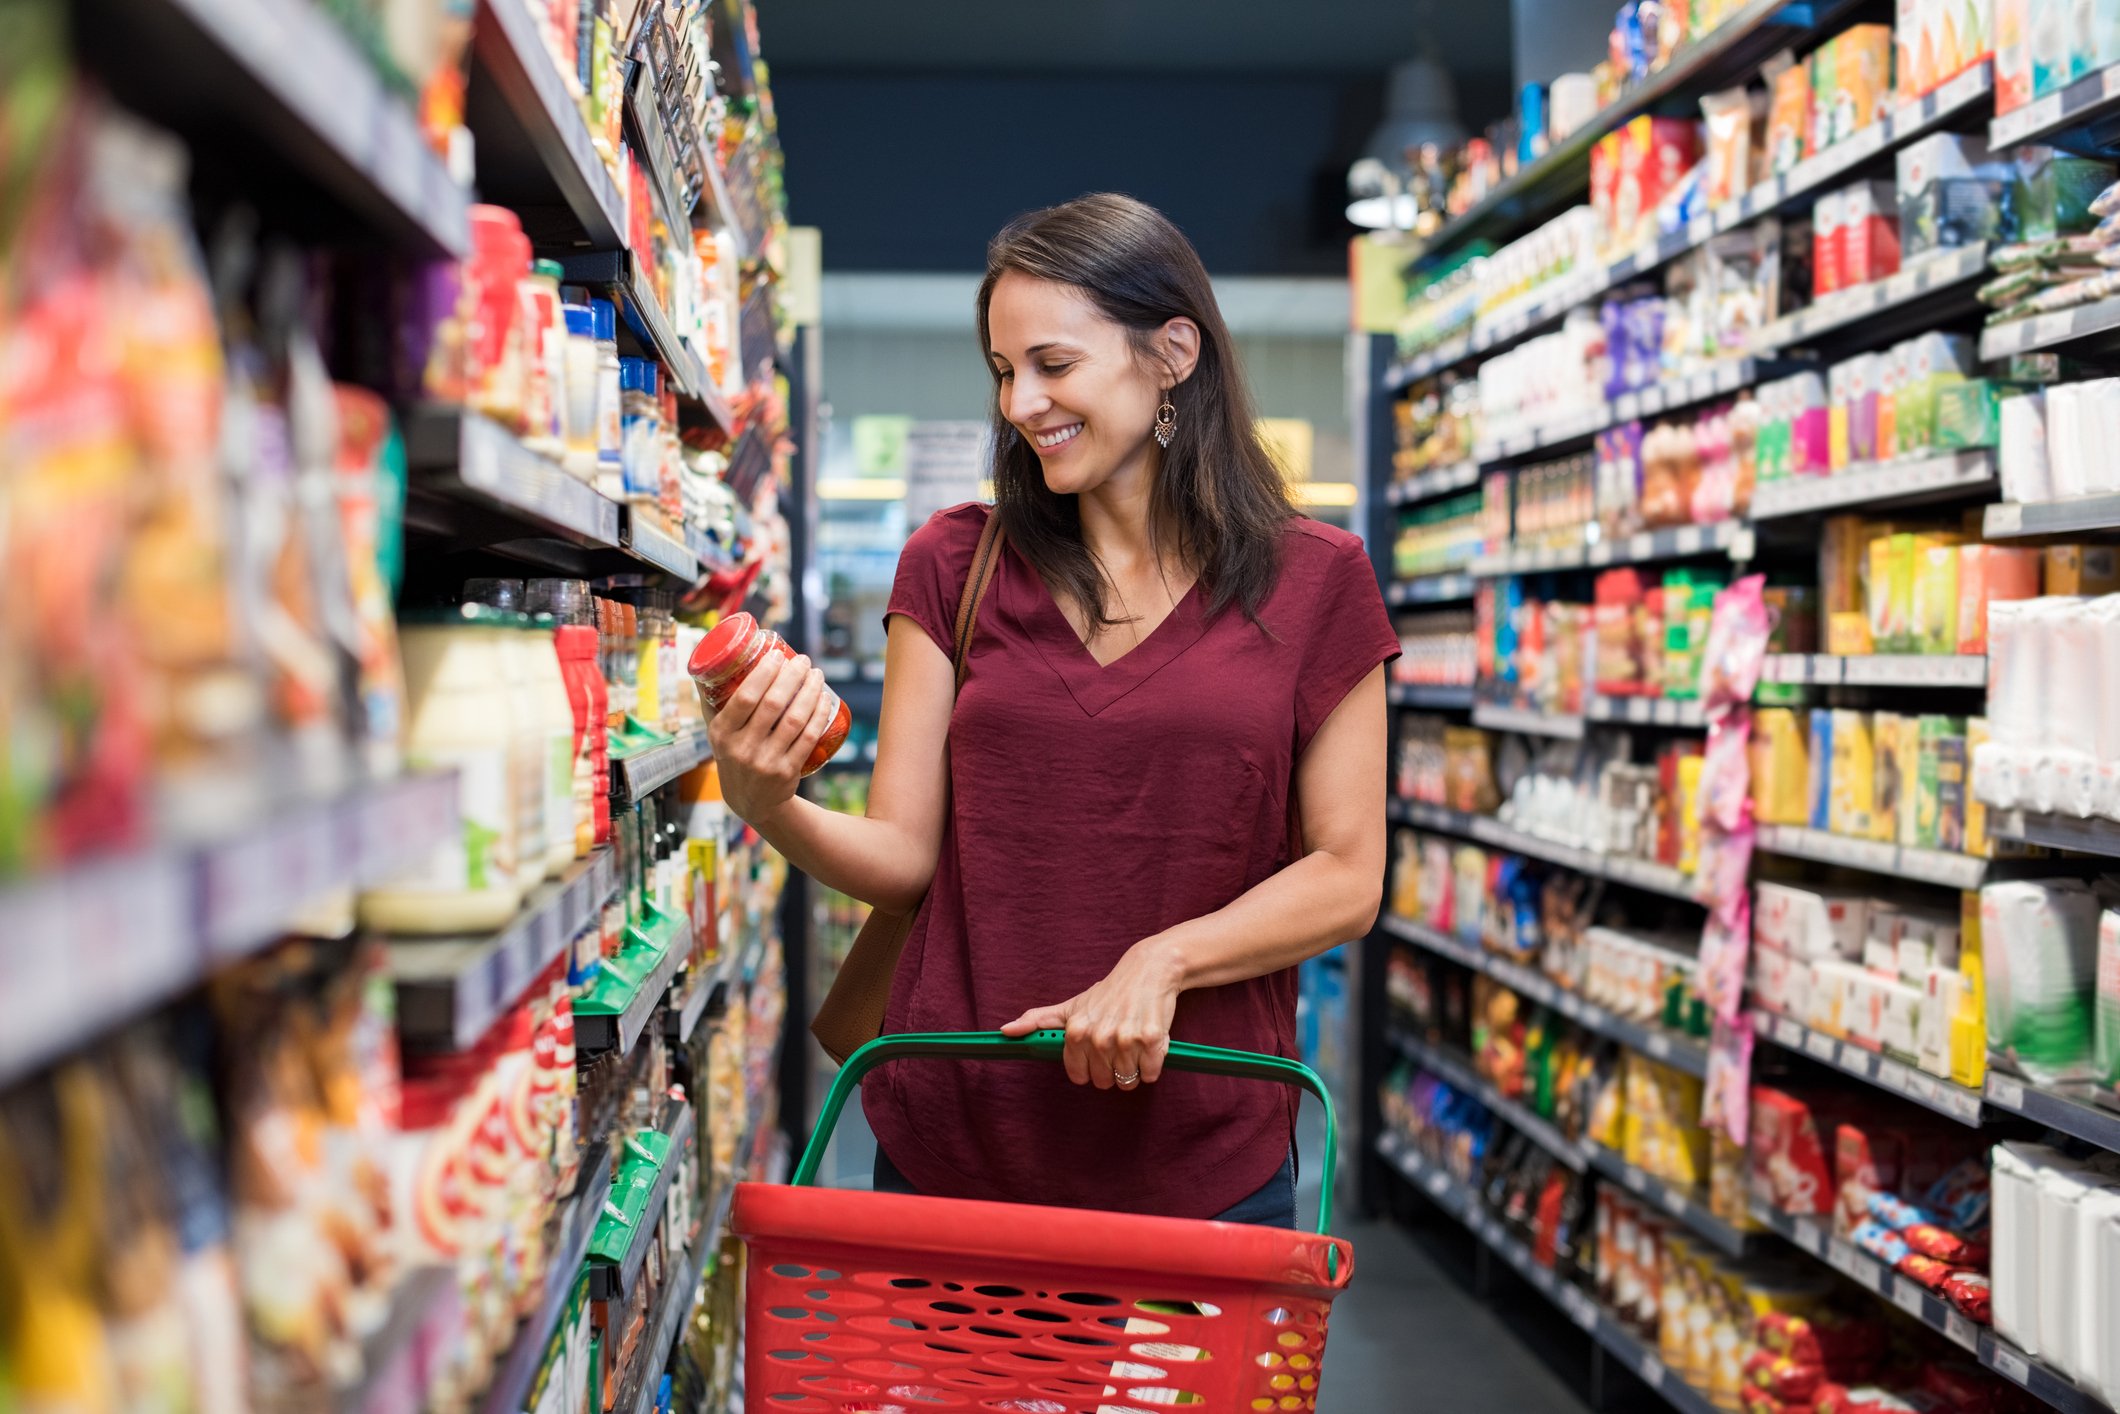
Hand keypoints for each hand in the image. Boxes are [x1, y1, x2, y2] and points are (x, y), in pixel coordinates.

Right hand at [705, 652, 837, 823]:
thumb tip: (707, 662)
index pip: (745, 698)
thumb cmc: (734, 755)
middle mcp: (742, 749)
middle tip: (803, 660)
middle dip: (792, 676)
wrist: (751, 802)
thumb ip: (711, 701)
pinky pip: (808, 737)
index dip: (764, 673)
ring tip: (816, 674)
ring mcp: (766, 762)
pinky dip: (819, 714)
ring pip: (795, 719)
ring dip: (810, 692)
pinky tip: (824, 699)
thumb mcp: (716, 733)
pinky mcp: (787, 772)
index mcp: (721, 734)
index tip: (778, 655)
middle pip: (773, 704)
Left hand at [1000, 940, 1184, 1090]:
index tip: (1096, 1054)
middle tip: (1118, 1045)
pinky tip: (1149, 1043)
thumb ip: (1038, 1020)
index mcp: (1076, 1032)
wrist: (1149, 970)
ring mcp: (1126, 1040)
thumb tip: (1007, 1030)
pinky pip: (1150, 1073)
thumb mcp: (1072, 1006)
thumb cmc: (1109, 992)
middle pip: (1104, 1082)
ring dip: (1134, 1067)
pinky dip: (1153, 1063)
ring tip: (1133, 1041)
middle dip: (1112, 1069)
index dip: (1090, 1068)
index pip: (1080, 1077)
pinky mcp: (1152, 1040)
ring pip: (1127, 1081)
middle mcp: (1099, 1038)